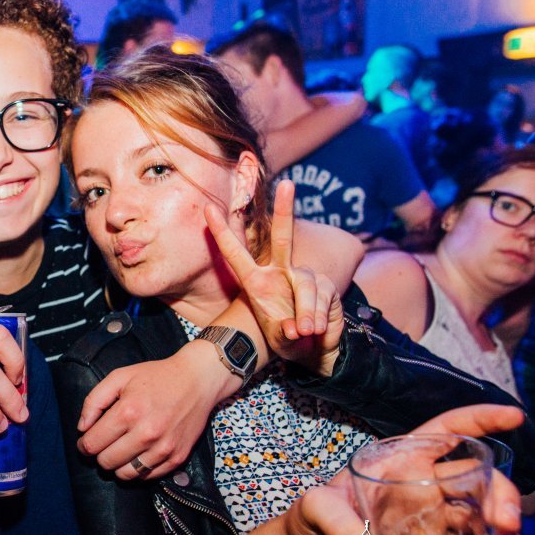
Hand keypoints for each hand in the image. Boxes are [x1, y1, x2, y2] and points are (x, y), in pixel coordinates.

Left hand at [75, 342, 231, 480]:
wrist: (198, 380)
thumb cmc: (156, 377)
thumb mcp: (119, 377)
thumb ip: (94, 401)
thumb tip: (82, 428)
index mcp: (128, 412)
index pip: (92, 444)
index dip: (84, 445)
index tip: (86, 441)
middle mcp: (146, 433)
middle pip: (106, 462)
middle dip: (99, 455)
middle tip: (105, 444)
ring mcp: (163, 448)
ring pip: (126, 475)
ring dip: (118, 465)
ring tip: (120, 450)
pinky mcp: (177, 457)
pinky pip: (148, 476)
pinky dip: (138, 469)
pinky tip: (138, 453)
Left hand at [206, 180, 343, 375]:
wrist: (312, 350)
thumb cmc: (286, 340)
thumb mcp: (277, 338)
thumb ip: (284, 333)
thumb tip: (296, 329)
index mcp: (257, 281)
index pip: (236, 253)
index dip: (223, 233)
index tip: (208, 210)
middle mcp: (280, 273)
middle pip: (283, 237)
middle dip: (286, 209)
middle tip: (288, 183)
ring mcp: (303, 277)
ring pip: (304, 285)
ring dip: (304, 311)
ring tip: (304, 332)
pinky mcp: (326, 285)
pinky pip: (321, 296)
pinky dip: (317, 316)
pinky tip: (316, 329)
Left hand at [283, 404, 524, 534]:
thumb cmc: (309, 522)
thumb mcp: (316, 510)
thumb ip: (339, 527)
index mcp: (402, 463)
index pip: (446, 432)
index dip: (479, 420)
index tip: (513, 416)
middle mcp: (425, 490)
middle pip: (478, 482)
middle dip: (502, 497)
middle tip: (505, 523)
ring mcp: (433, 525)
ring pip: (483, 523)